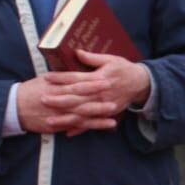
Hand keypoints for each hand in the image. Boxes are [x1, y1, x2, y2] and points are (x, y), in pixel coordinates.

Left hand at [19, 52, 150, 136]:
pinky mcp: (108, 115)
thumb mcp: (110, 59)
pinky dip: (80, 129)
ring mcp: (104, 106)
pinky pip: (92, 123)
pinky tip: (67, 132)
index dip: (61, 78)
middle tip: (42, 99)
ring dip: (66, 118)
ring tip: (49, 119)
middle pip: (77, 98)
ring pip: (82, 114)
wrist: (141, 84)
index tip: (47, 77)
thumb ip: (92, 58)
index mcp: (99, 78)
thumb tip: (76, 52)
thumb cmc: (123, 68)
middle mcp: (100, 94)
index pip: (76, 78)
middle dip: (59, 100)